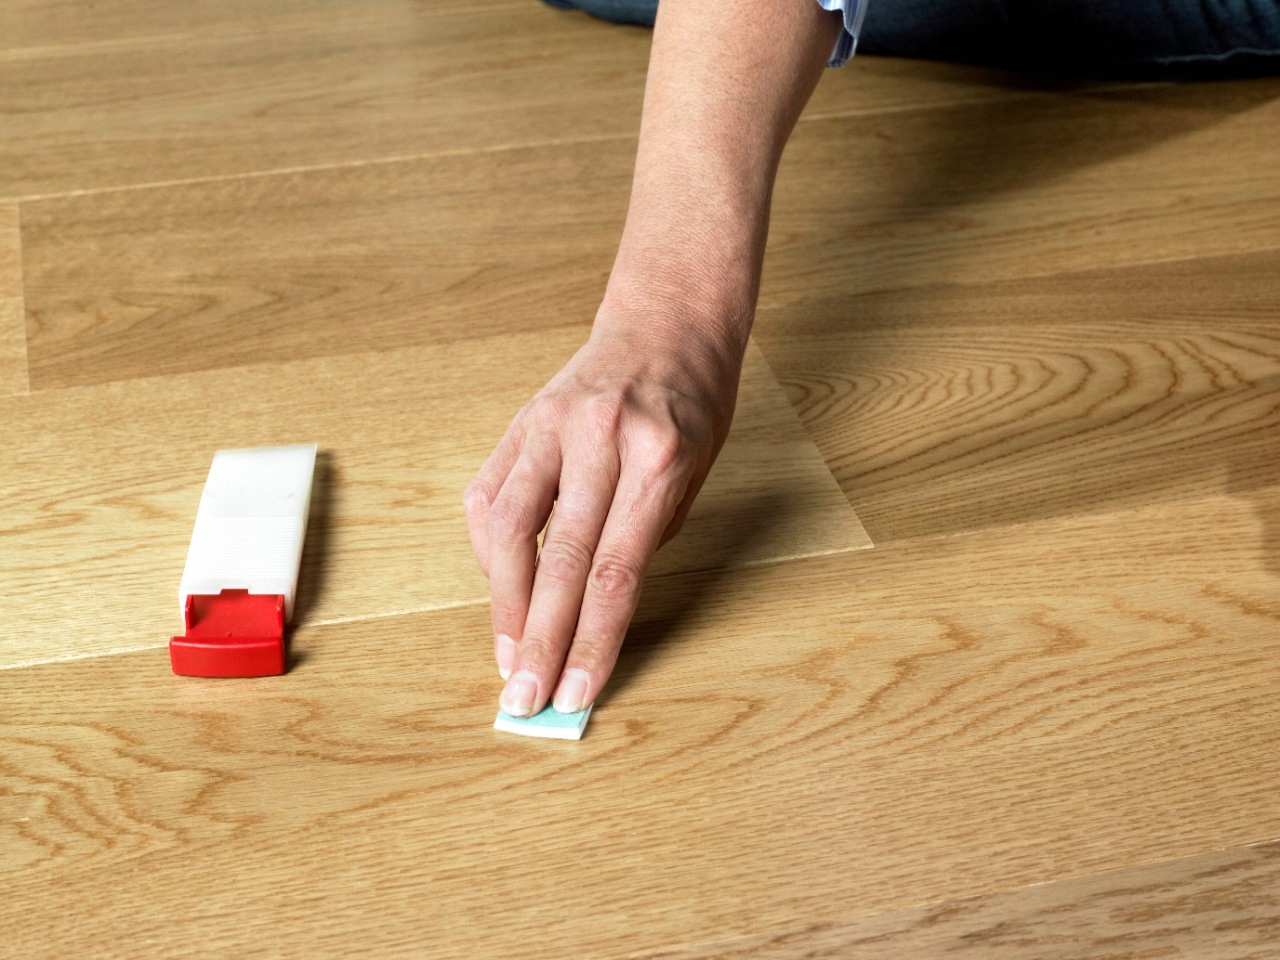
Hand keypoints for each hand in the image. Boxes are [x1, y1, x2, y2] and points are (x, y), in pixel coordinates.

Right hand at [464, 306, 743, 716]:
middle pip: (559, 560)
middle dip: (539, 639)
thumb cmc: (692, 406)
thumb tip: (590, 614)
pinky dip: (489, 552)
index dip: (593, 641)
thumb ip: (646, 536)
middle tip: (524, 698)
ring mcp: (550, 426)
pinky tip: (501, 589)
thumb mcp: (697, 472)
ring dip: (502, 604)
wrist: (666, 322)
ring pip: (507, 529)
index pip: (618, 571)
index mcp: (659, 458)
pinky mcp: (519, 422)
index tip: (575, 694)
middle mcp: (600, 440)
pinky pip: (489, 498)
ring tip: (504, 657)